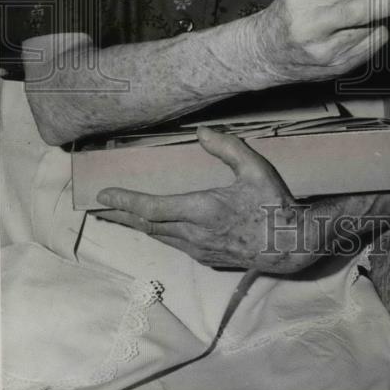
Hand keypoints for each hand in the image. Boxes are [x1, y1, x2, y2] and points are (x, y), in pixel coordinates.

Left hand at [96, 127, 323, 271]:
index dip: (126, 202)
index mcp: (202, 210)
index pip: (153, 207)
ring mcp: (199, 249)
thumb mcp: (255, 169)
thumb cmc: (273, 204)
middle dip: (121, 215)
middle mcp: (194, 234)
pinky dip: (157, 233)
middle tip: (99, 208)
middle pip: (148, 225)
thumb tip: (201, 132)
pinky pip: (173, 244)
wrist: (290, 245)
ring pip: (159, 236)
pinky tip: (155, 228)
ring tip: (119, 216)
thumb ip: (228, 148)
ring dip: (137, 225)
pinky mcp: (207, 258)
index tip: (103, 196)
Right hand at [254, 0, 389, 85]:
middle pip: (362, 11)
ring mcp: (324, 52)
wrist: (265, 53)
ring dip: (386, 19)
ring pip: (372, 31)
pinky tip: (368, 29)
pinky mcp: (336, 69)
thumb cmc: (291, 11)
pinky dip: (376, 36)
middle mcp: (312, 26)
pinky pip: (370, 49)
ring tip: (389, 10)